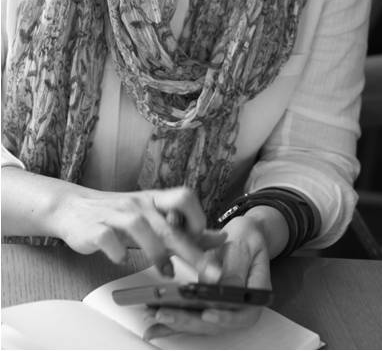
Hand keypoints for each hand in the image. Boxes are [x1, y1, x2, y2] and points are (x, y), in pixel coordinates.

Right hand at [52, 185, 224, 277]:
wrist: (74, 208)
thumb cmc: (119, 215)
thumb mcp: (152, 218)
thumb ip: (184, 230)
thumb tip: (221, 238)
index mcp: (154, 200)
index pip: (184, 196)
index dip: (197, 217)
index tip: (202, 240)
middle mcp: (138, 204)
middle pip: (167, 223)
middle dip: (190, 248)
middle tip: (207, 272)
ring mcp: (115, 214)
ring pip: (140, 226)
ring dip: (156, 251)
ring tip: (167, 272)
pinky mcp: (95, 227)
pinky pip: (107, 237)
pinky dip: (116, 249)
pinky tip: (121, 259)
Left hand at [144, 214, 270, 338]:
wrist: (245, 235)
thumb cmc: (247, 238)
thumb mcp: (244, 246)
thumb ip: (235, 268)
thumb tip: (224, 288)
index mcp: (254, 294)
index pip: (242, 314)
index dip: (224, 317)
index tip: (206, 313)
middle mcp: (238, 307)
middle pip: (215, 323)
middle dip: (188, 321)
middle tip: (165, 314)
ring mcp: (222, 308)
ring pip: (199, 323)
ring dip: (176, 322)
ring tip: (154, 316)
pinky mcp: (208, 305)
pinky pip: (191, 315)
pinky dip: (173, 320)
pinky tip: (155, 326)